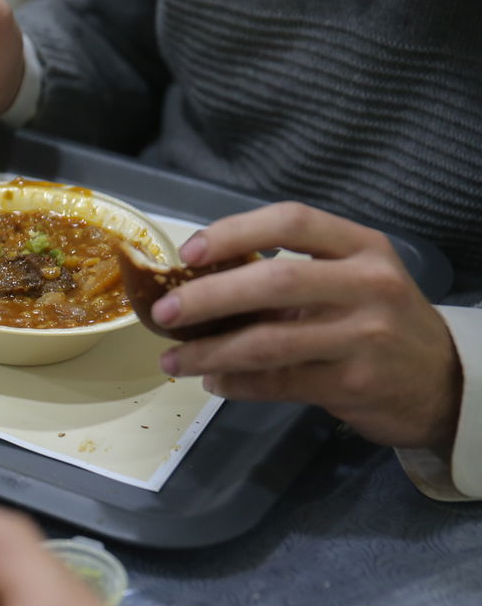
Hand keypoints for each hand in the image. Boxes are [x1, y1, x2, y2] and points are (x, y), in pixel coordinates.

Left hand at [154, 202, 462, 449]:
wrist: (442, 383)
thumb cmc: (380, 323)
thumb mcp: (354, 282)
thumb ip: (293, 274)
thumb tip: (200, 284)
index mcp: (363, 247)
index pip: (293, 221)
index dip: (234, 231)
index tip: (188, 252)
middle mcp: (368, 285)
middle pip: (273, 281)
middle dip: (207, 297)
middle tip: (163, 313)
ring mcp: (364, 337)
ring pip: (268, 342)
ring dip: (210, 353)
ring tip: (174, 361)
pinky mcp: (354, 384)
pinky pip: (278, 384)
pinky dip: (236, 384)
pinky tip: (214, 382)